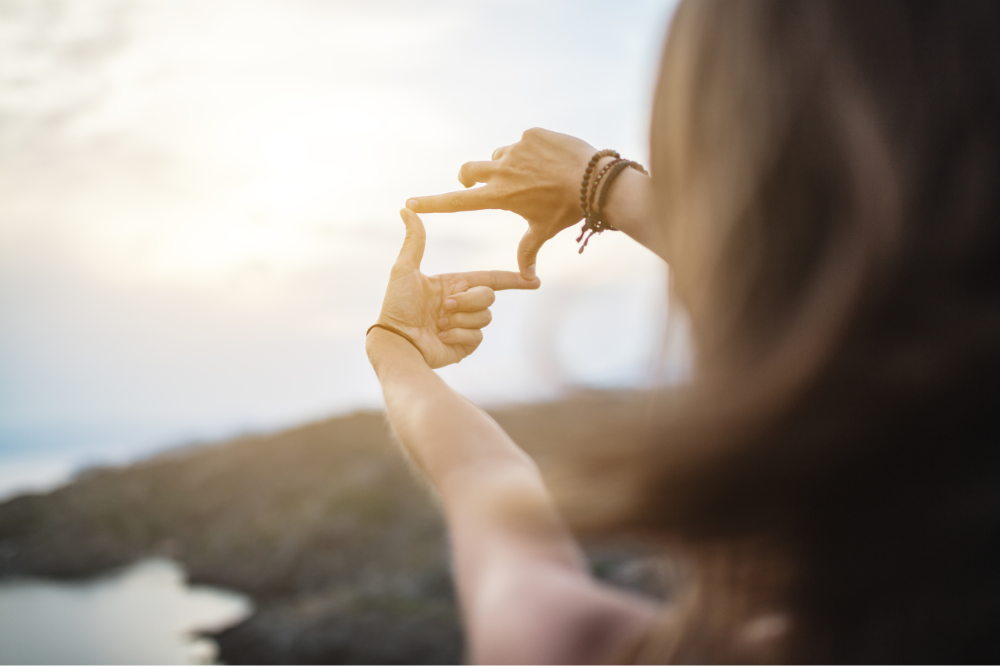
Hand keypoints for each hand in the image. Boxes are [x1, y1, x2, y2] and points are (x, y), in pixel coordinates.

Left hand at [375, 209, 540, 368]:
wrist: (396, 341)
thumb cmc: (397, 305)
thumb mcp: (405, 269)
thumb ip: (414, 241)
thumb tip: (406, 208)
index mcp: (455, 285)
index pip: (491, 279)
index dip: (513, 279)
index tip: (533, 279)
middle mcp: (463, 304)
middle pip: (488, 296)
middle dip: (468, 301)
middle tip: (444, 307)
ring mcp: (465, 326)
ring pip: (485, 317)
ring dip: (459, 320)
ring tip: (438, 324)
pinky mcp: (465, 345)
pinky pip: (477, 336)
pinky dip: (457, 335)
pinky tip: (440, 337)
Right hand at [405, 128, 595, 279]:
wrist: (595, 180)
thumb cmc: (568, 210)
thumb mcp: (544, 230)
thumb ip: (528, 251)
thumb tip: (527, 278)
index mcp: (499, 196)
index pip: (457, 202)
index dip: (432, 203)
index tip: (410, 203)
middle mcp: (501, 170)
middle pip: (468, 171)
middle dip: (469, 177)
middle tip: (479, 183)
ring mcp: (516, 149)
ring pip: (499, 155)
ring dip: (507, 164)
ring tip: (534, 175)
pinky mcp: (531, 134)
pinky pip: (524, 142)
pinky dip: (532, 151)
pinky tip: (551, 161)